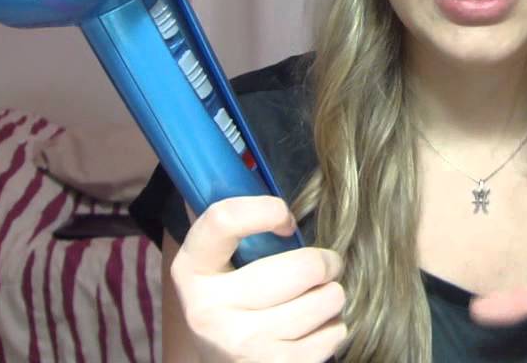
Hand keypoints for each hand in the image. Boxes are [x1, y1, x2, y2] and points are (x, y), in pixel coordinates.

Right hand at [170, 196, 346, 362]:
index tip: (286, 218)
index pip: (223, 219)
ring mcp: (241, 343)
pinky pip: (333, 333)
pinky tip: (315, 328)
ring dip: (333, 296)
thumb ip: (238, 232)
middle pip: (300, 267)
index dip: (265, 209)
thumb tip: (270, 184)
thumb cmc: (233, 307)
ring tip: (319, 299)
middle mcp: (209, 310)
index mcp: (192, 271)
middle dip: (326, 262)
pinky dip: (334, 327)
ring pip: (325, 300)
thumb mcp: (221, 270)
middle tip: (325, 264)